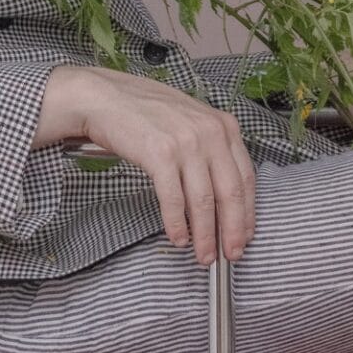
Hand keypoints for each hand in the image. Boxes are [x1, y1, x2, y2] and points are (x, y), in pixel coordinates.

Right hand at [36, 65, 257, 263]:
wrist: (105, 97)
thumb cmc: (145, 111)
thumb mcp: (191, 121)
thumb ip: (211, 148)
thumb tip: (222, 193)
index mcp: (224, 125)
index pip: (245, 177)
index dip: (247, 212)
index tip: (246, 234)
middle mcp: (210, 133)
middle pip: (230, 193)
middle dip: (232, 230)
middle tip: (230, 254)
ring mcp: (185, 143)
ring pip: (203, 201)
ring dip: (204, 234)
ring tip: (202, 254)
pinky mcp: (160, 155)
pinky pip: (174, 199)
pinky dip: (177, 224)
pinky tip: (178, 237)